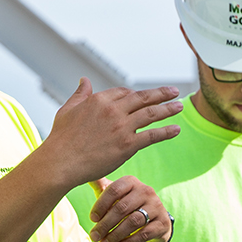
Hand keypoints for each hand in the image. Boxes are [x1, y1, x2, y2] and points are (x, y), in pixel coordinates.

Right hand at [39, 80, 182, 183]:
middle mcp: (113, 110)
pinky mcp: (127, 145)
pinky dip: (166, 132)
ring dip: (168, 109)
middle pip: (143, 98)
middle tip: (174, 91)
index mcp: (99, 100)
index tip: (144, 98)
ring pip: (151, 114)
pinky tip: (176, 129)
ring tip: (180, 106)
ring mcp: (122, 127)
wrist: (61, 162)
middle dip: (161, 94)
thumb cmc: (61, 138)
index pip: (124, 93)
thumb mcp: (68, 109)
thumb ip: (80, 94)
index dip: (136, 95)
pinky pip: (151, 136)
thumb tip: (84, 79)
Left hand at [86, 176, 170, 241]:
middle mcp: (146, 191)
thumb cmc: (127, 206)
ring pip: (133, 222)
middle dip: (105, 224)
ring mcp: (157, 207)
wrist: (153, 221)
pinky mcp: (163, 223)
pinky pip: (144, 234)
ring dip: (115, 235)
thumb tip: (86, 175)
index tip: (92, 219)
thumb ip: (100, 186)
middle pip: (122, 208)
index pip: (114, 191)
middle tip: (94, 237)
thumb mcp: (114, 196)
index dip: (101, 205)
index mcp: (131, 182)